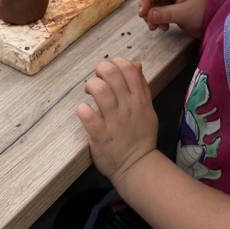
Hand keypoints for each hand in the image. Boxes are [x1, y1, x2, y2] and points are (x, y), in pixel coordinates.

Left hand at [77, 58, 157, 181]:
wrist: (137, 166)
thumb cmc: (141, 136)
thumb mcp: (147, 109)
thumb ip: (142, 86)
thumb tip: (135, 64)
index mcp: (140, 99)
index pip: (128, 69)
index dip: (116, 62)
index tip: (110, 69)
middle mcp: (128, 107)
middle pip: (111, 74)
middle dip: (100, 70)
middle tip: (97, 79)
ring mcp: (114, 121)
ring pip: (100, 90)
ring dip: (91, 85)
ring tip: (88, 92)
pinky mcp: (100, 135)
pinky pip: (87, 115)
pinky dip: (82, 109)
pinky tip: (84, 111)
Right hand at [138, 0, 207, 37]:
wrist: (216, 22)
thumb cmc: (205, 12)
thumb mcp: (185, 13)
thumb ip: (165, 13)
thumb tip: (148, 15)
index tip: (143, 13)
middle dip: (148, 9)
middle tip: (149, 23)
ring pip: (152, 4)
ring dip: (151, 16)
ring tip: (157, 27)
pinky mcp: (170, 7)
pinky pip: (157, 11)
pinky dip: (156, 20)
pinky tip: (163, 27)